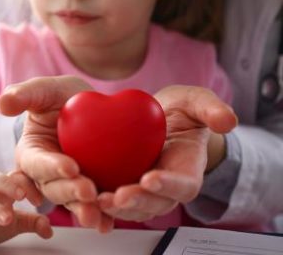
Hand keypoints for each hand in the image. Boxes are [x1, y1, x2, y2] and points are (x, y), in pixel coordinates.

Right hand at [0, 76, 113, 232]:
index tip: (69, 167)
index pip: (37, 163)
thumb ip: (24, 95)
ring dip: (82, 209)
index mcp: (31, 153)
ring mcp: (67, 185)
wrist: (90, 108)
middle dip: (70, 191)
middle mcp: (46, 175)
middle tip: (88, 190)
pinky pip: (91, 206)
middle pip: (53, 188)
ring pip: (71, 202)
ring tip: (96, 214)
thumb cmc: (62, 97)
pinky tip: (108, 222)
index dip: (51, 166)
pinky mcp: (87, 191)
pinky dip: (100, 216)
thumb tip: (2, 104)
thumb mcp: (45, 91)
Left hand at [98, 85, 237, 221]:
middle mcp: (165, 188)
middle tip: (119, 196)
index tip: (152, 178)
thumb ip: (210, 108)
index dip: (169, 185)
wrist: (157, 120)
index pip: (183, 185)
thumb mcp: (194, 102)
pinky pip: (111, 200)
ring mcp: (143, 191)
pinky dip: (98, 202)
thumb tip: (228, 120)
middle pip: (155, 204)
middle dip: (137, 202)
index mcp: (186, 172)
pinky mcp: (121, 186)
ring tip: (97, 200)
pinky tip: (82, 195)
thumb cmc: (179, 113)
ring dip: (115, 208)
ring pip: (131, 208)